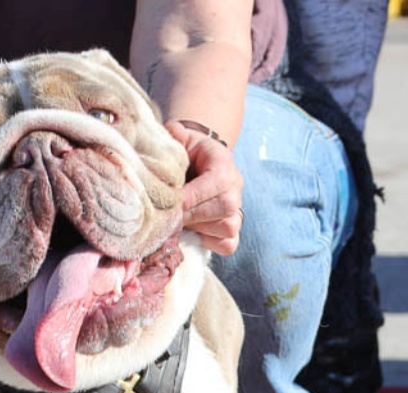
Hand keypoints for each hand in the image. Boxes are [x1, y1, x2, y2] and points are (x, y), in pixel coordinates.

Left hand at [166, 121, 244, 255]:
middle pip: (223, 208)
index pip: (215, 183)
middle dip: (192, 214)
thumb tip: (172, 131)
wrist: (200, 166)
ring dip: (199, 229)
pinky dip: (210, 243)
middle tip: (170, 217)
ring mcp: (237, 213)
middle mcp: (236, 190)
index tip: (170, 202)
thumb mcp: (182, 139)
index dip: (190, 196)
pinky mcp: (233, 233)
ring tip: (179, 222)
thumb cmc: (188, 154)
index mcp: (225, 166)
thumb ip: (175, 134)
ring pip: (227, 228)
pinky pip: (228, 245)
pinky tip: (193, 233)